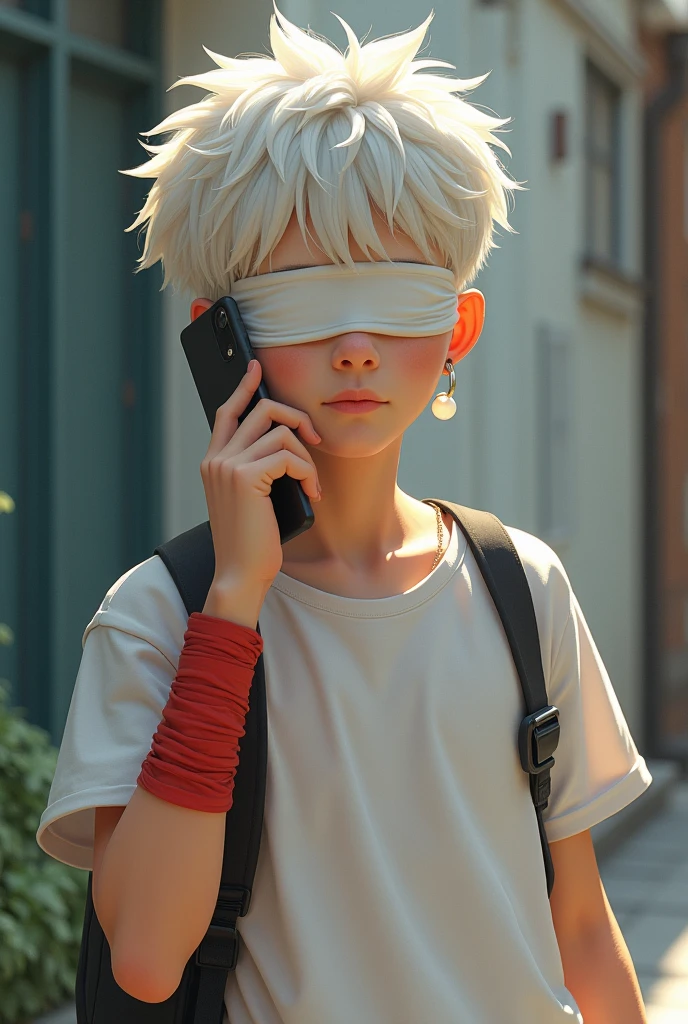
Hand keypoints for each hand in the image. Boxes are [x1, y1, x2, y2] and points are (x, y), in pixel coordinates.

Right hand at [200, 359, 321, 599]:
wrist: (239, 574)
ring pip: (280, 431)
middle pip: (261, 410)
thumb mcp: (250, 500)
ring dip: (306, 455)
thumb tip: (284, 445)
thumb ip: (256, 471)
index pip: (227, 412)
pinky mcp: (246, 477)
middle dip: (296, 418)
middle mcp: (216, 459)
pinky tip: (312, 492)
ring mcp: (228, 466)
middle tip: (315, 440)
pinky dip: (307, 472)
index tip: (256, 368)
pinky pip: (289, 455)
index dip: (244, 387)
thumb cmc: (251, 543)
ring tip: (312, 483)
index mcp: (213, 462)